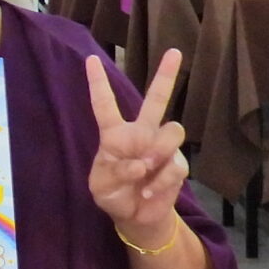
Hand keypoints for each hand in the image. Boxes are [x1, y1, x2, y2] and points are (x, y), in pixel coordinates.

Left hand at [86, 48, 188, 246]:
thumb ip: (116, 172)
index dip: (98, 83)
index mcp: (114, 134)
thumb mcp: (101, 186)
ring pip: (173, 130)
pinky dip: (161, 181)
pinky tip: (150, 192)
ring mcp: (161, 147)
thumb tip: (142, 164)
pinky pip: (175, 165)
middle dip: (166, 75)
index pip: (104, 105)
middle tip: (174, 51)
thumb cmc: (113, 195)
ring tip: (146, 170)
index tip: (91, 60)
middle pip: (156, 100)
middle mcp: (141, 134)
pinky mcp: (177, 164)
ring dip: (160, 151)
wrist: (135, 217)